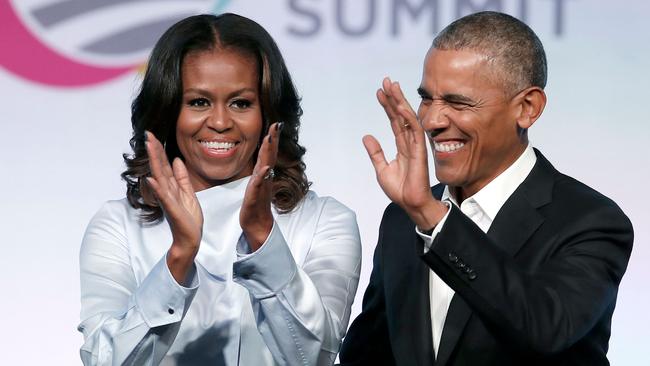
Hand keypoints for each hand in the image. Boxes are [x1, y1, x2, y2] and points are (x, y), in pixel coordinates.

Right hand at [145, 131, 202, 282]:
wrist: (190, 238)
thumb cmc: (188, 218)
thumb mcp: (188, 193)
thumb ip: (182, 177)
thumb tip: (176, 160)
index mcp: (171, 186)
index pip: (164, 165)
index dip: (159, 150)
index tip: (153, 135)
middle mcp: (166, 191)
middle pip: (159, 167)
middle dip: (154, 150)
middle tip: (148, 134)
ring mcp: (168, 200)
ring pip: (160, 177)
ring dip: (154, 162)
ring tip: (150, 147)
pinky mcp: (172, 210)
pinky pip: (164, 197)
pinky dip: (157, 188)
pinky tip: (151, 179)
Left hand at [240, 122, 280, 250]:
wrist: (257, 224)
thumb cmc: (256, 204)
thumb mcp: (257, 183)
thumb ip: (261, 171)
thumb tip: (264, 160)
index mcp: (263, 173)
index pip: (268, 153)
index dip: (272, 138)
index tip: (276, 124)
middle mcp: (265, 178)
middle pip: (269, 156)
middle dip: (273, 140)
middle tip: (277, 125)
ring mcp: (261, 187)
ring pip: (265, 167)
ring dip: (268, 153)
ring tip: (270, 140)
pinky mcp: (254, 197)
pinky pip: (258, 185)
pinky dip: (261, 176)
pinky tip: (264, 168)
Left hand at [364, 77, 446, 229]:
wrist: (410, 203)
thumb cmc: (400, 189)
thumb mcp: (381, 169)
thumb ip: (376, 152)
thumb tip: (366, 137)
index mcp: (402, 146)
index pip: (394, 122)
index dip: (387, 107)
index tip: (380, 93)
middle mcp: (409, 142)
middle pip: (401, 115)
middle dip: (394, 98)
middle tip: (386, 82)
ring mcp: (415, 145)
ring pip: (408, 118)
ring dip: (400, 102)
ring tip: (392, 87)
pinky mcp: (420, 151)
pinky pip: (414, 130)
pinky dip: (407, 117)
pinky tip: (400, 106)